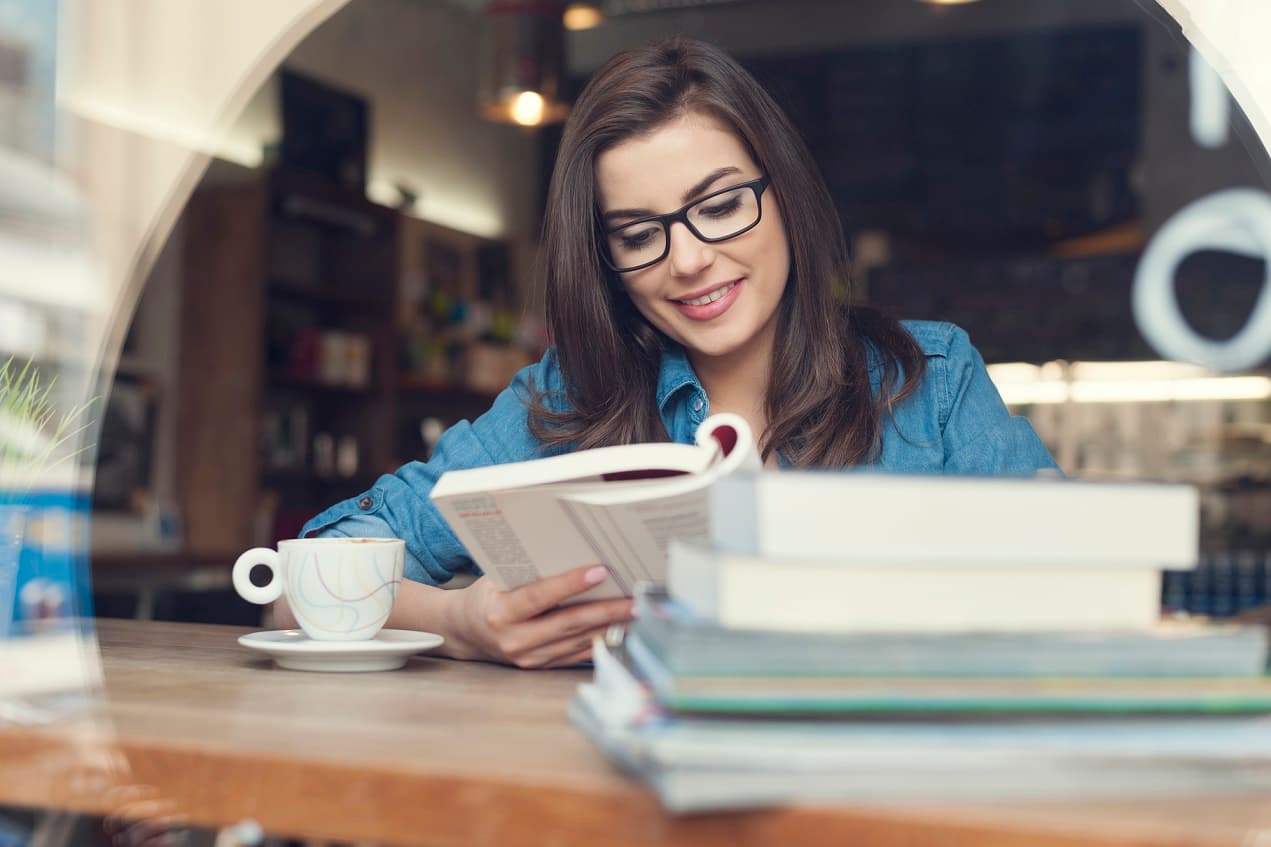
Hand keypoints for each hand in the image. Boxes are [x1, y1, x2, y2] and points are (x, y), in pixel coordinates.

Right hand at [443, 565, 634, 667]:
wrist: (464, 632)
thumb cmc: (486, 595)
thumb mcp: (498, 578)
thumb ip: (530, 572)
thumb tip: (576, 553)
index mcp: (500, 613)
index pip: (540, 597)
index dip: (570, 584)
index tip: (600, 571)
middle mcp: (515, 640)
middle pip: (568, 624)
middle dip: (605, 611)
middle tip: (635, 600)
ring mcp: (528, 658)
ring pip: (576, 641)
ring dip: (609, 628)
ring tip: (636, 613)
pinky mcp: (540, 667)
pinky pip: (575, 655)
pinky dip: (599, 641)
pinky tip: (620, 630)